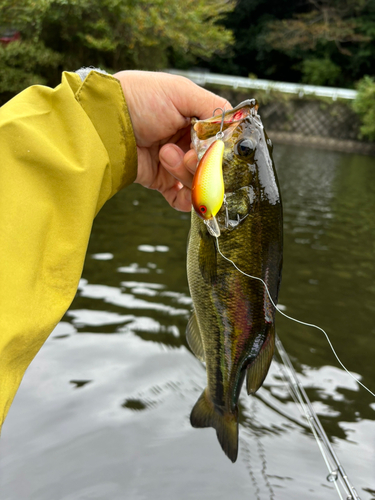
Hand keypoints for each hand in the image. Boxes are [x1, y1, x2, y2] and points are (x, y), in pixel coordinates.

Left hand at [113, 70, 230, 211]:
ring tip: (164, 155)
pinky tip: (173, 186)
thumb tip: (238, 125)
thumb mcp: (181, 92)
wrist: (104, 122)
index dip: (220, 148)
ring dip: (186, 173)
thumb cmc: (139, 99)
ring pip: (200, 183)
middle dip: (202, 163)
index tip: (212, 147)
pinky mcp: (162, 182)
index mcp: (196, 120)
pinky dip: (185, 199)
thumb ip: (214, 108)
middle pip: (214, 166)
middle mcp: (189, 143)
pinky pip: (183, 200)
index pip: (223, 141)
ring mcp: (176, 164)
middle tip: (186, 153)